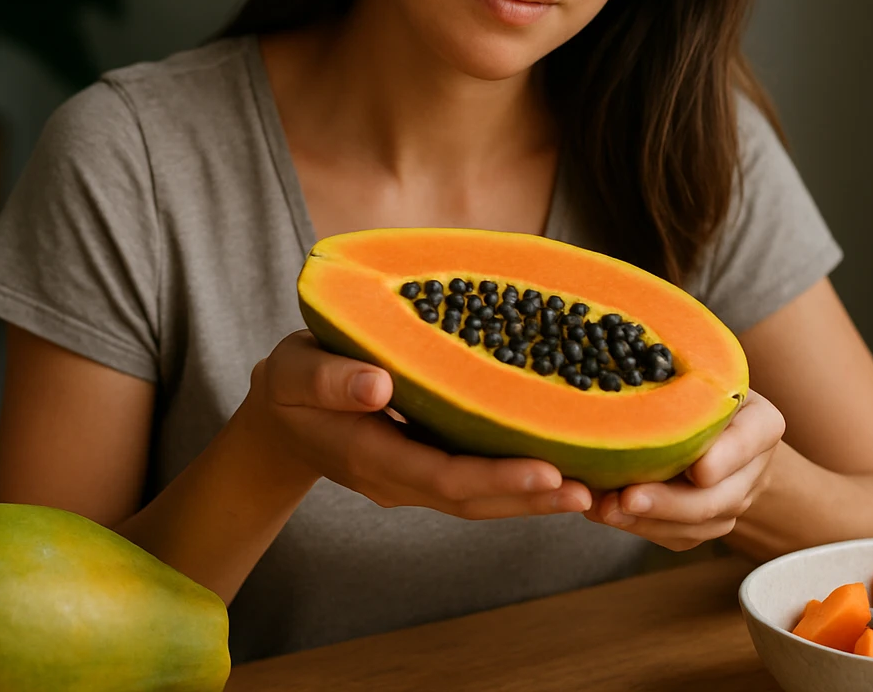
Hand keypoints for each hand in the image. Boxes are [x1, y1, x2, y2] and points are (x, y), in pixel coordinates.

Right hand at [245, 330, 592, 518]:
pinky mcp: (428, 466)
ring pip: (480, 500)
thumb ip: (329, 379)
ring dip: (534, 499)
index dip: (497, 479)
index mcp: (370, 457)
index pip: (443, 477)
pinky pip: (478, 482)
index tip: (547, 471)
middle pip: (472, 500)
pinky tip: (562, 468)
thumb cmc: (289, 384)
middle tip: (589, 491)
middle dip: (530, 498)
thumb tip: (378, 385)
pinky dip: (518, 482)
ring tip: (591, 490)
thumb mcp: (292, 371)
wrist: (281, 415)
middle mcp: (399, 480)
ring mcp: (415, 479)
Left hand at [584, 391, 784, 550]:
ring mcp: (732, 503)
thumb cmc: (696, 384)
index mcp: (761, 424)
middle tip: (626, 497)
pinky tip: (604, 512)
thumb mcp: (697, 369)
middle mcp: (754, 469)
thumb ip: (677, 371)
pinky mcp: (705, 525)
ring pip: (695, 526)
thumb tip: (627, 375)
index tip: (697, 471)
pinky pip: (675, 537)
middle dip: (669, 502)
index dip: (726, 457)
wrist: (711, 420)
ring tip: (605, 509)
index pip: (752, 439)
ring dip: (646, 521)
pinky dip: (638, 527)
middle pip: (718, 498)